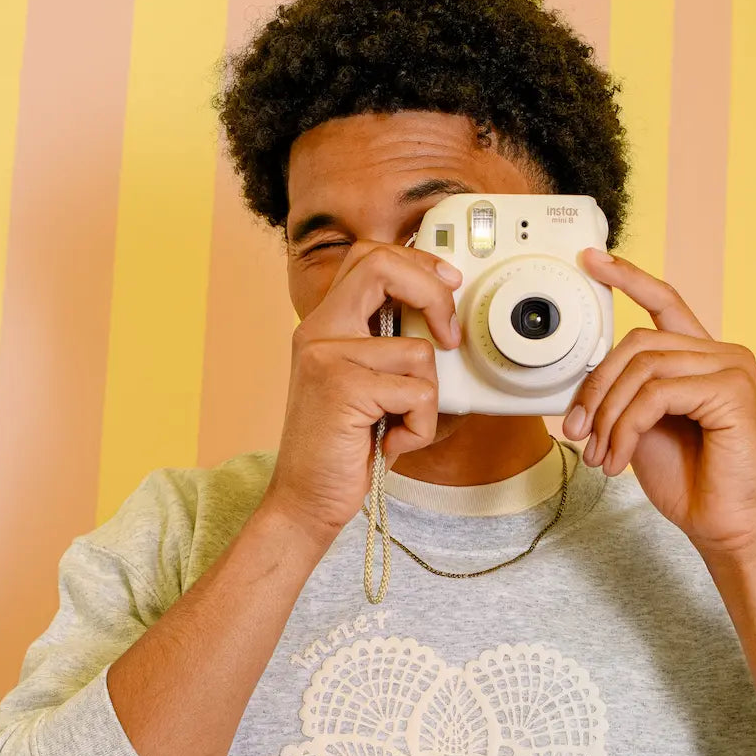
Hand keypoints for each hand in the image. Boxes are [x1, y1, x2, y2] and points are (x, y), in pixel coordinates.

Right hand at [260, 240, 462, 545]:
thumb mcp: (365, 385)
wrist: (306, 498)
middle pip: (383, 266)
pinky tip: (391, 442)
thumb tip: (440, 318)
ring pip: (418, 351)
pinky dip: (418, 426)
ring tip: (398, 424)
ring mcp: (326, 356)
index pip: (369, 257)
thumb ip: (385, 348)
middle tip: (449, 336)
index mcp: (325, 325)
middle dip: (433, 294)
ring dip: (426, 399)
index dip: (416, 260)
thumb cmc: (342, 447)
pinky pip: (418, 393)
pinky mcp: (342, 387)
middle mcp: (319, 332)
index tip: (448, 282)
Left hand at [562, 247, 755, 557]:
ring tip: (601, 455)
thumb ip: (623, 392)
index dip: (627, 277)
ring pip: (642, 367)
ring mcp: (732, 368)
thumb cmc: (689, 481)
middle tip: (578, 432)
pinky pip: (656, 393)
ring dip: (607, 416)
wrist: (723, 526)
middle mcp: (722, 354)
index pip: (664, 302)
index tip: (591, 260)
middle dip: (596, 388)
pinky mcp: (733, 390)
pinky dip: (626, 428)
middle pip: (637, 342)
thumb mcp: (640, 427)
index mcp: (701, 358)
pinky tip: (620, 459)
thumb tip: (585, 376)